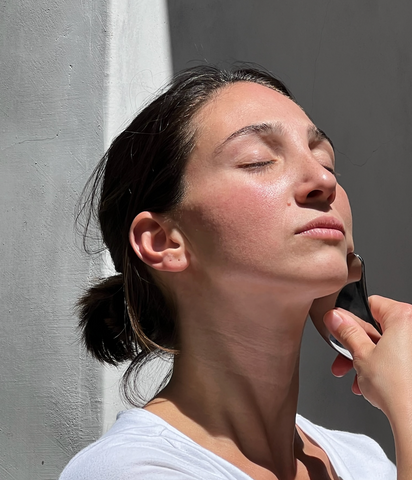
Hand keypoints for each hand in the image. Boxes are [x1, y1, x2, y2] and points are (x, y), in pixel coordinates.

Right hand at [324, 295, 411, 420]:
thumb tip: (335, 317)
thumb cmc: (398, 388)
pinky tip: (369, 382)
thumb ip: (346, 331)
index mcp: (403, 317)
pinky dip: (382, 367)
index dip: (351, 318)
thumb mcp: (360, 354)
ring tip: (354, 376)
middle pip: (377, 327)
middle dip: (356, 345)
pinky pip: (398, 357)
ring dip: (366, 360)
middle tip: (344, 355)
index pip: (371, 304)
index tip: (340, 329)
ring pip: (386, 345)